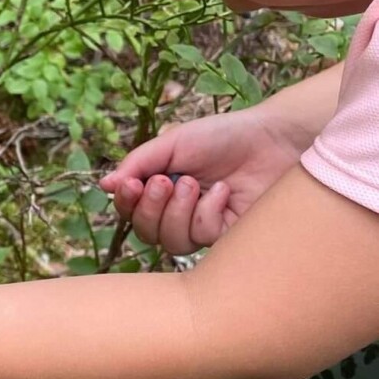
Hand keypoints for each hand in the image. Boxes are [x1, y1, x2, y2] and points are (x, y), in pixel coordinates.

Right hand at [99, 106, 306, 253]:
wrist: (273, 139)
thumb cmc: (223, 136)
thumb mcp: (173, 143)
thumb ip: (138, 163)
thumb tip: (104, 185)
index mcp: (162, 187)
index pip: (131, 209)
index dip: (126, 203)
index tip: (132, 184)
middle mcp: (179, 210)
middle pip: (145, 231)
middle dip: (149, 208)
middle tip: (164, 182)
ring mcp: (203, 225)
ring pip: (170, 241)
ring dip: (176, 212)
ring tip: (193, 184)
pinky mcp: (229, 237)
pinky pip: (201, 238)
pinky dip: (206, 212)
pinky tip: (222, 192)